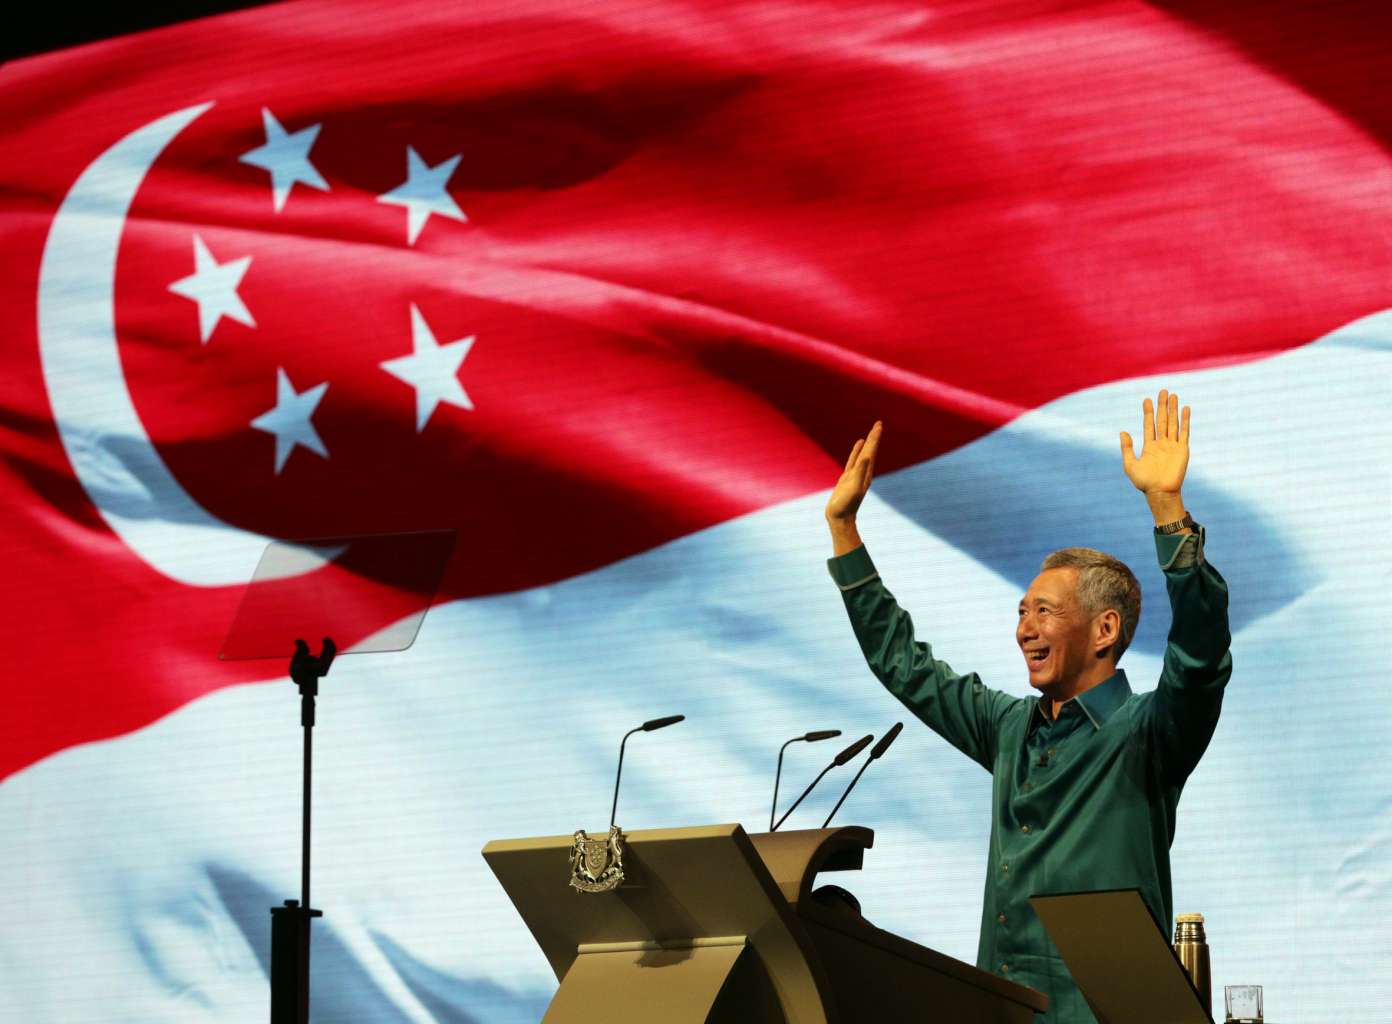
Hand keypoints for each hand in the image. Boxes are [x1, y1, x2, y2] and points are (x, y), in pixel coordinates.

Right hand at [826, 422, 881, 522]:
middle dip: (874, 437)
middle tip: (879, 424)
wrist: (840, 518)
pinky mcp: (847, 477)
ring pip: (863, 454)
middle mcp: (863, 472)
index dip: (875, 438)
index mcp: (866, 473)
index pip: (871, 451)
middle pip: (870, 450)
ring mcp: (856, 474)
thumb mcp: (854, 489)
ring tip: (871, 433)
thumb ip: (860, 472)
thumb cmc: (846, 505)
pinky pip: (853, 460)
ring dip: (868, 443)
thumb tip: (867, 456)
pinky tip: (859, 444)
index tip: (879, 425)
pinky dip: (856, 451)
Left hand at [1120, 389, 1189, 514]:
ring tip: (1173, 395)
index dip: (1148, 412)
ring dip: (1173, 409)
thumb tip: (1122, 432)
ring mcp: (1173, 445)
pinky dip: (1185, 420)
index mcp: (1149, 446)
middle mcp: (1162, 443)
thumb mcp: (1130, 465)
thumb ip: (1127, 448)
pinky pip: (1184, 432)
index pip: (1149, 425)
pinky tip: (1185, 408)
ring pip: (1173, 423)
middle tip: (1162, 391)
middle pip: (1162, 420)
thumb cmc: (1144, 482)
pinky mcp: (1182, 449)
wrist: (1160, 492)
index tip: (1146, 400)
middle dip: (1162, 406)